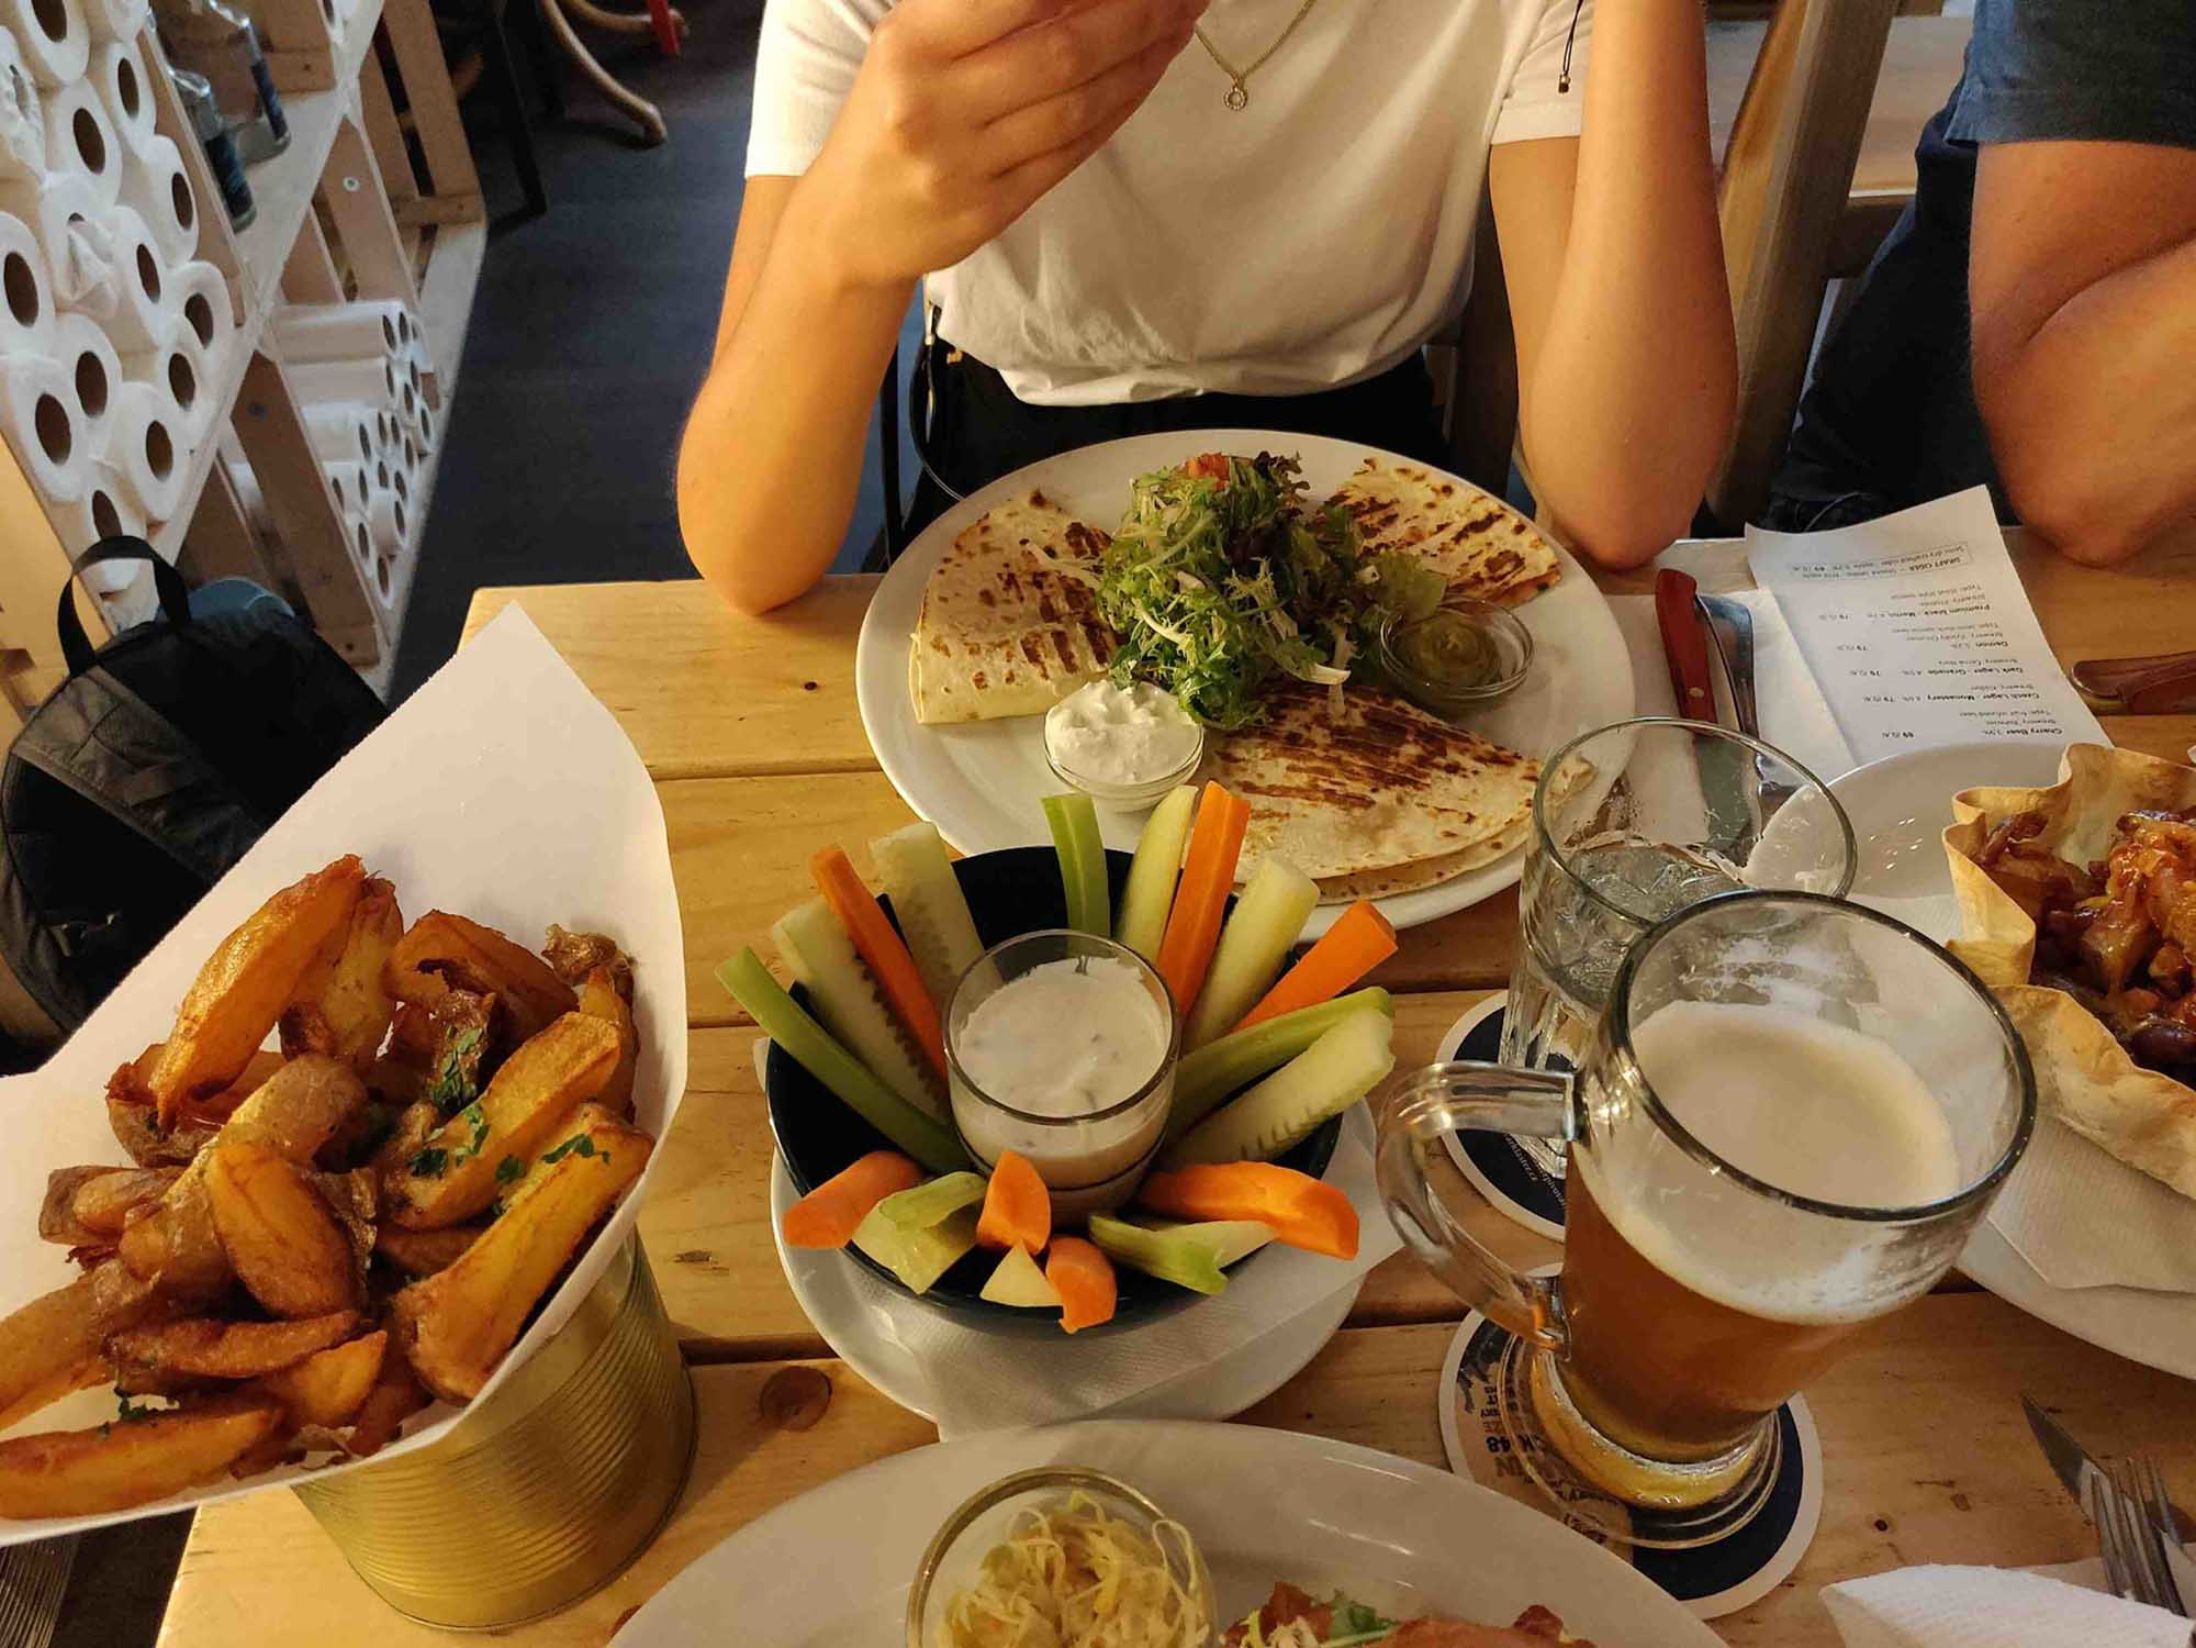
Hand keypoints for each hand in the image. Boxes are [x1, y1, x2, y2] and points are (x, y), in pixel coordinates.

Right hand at [794, 0, 1203, 291]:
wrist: (846, 224)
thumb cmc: (889, 114)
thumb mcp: (912, 40)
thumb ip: (982, 11)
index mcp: (912, 43)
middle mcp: (934, 103)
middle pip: (1062, 50)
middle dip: (1136, 15)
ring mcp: (963, 164)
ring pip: (1077, 105)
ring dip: (1141, 61)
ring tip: (1179, 22)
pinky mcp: (990, 210)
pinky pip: (1072, 152)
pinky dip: (1119, 108)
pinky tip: (1147, 74)